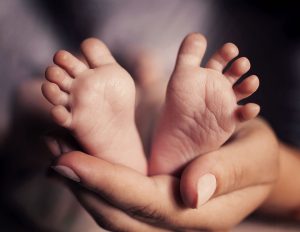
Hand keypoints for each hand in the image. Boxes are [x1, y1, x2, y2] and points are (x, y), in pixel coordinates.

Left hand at [52, 118, 278, 230]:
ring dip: (81, 180)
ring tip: (57, 148)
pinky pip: (118, 193)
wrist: (254, 158)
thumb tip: (190, 192)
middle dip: (82, 184)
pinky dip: (94, 175)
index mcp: (201, 213)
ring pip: (112, 207)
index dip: (106, 183)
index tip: (69, 161)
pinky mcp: (155, 195)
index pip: (145, 204)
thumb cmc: (256, 155)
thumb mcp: (254, 157)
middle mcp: (175, 218)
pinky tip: (77, 156)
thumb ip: (228, 173)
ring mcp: (163, 210)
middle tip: (53, 150)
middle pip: (119, 213)